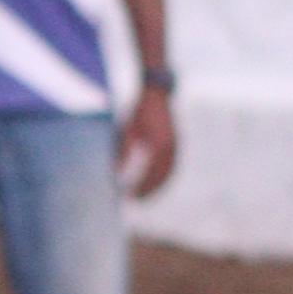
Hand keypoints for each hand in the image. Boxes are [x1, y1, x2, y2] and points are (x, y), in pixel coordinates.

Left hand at [119, 84, 179, 200]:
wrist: (156, 93)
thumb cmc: (138, 111)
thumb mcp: (127, 130)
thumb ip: (123, 152)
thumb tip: (117, 174)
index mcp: (158, 144)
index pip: (149, 173)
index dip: (140, 186)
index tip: (129, 196)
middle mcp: (170, 146)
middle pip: (161, 175)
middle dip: (149, 189)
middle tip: (136, 200)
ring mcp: (175, 144)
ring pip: (169, 171)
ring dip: (158, 185)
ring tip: (145, 195)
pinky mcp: (175, 142)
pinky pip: (172, 164)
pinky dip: (164, 176)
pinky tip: (155, 181)